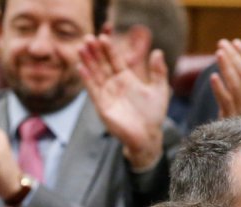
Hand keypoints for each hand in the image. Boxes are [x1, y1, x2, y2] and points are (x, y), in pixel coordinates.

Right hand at [78, 34, 167, 169]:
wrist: (147, 136)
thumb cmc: (153, 114)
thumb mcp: (160, 89)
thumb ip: (159, 71)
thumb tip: (158, 52)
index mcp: (127, 78)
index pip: (115, 59)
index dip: (109, 49)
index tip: (103, 36)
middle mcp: (114, 84)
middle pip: (102, 64)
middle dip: (95, 51)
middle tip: (87, 37)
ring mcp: (107, 94)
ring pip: (95, 74)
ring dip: (88, 61)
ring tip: (81, 48)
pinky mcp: (102, 106)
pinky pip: (93, 90)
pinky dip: (86, 79)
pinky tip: (80, 67)